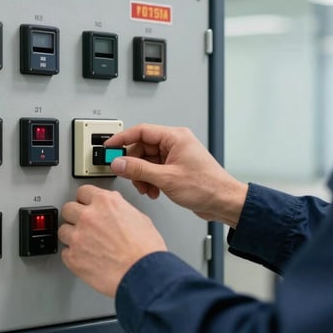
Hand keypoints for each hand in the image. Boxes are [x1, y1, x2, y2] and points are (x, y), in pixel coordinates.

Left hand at [59, 185, 166, 296]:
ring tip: (84, 243)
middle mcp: (89, 216)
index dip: (85, 199)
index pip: (83, 191)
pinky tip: (85, 257)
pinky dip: (73, 255)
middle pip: (68, 209)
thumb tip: (114, 212)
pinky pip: (65, 252)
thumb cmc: (146, 250)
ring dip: (72, 235)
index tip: (85, 204)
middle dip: (75, 216)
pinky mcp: (73, 258)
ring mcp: (78, 237)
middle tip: (83, 224)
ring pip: (63, 230)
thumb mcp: (139, 217)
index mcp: (106, 202)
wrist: (144, 275)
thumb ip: (120, 210)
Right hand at [105, 124, 247, 227]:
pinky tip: (154, 191)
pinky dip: (150, 180)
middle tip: (128, 176)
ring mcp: (175, 156)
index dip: (122, 139)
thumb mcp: (166, 178)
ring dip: (142, 176)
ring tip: (146, 188)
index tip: (109, 147)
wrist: (224, 202)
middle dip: (134, 165)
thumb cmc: (207, 186)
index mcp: (175, 137)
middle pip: (142, 148)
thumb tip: (118, 163)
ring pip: (147, 161)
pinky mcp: (176, 168)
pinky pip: (155, 170)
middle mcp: (175, 143)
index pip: (141, 131)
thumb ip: (139, 170)